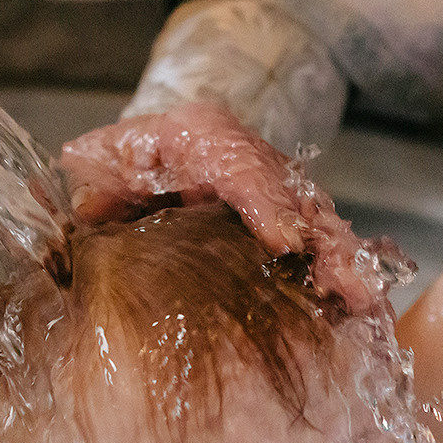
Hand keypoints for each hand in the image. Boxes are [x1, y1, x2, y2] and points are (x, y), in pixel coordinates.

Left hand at [59, 101, 396, 312]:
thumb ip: (90, 186)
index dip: (266, 201)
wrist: (150, 152)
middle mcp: (249, 159)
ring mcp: (274, 191)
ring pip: (316, 223)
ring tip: (364, 299)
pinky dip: (340, 275)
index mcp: (200, 135)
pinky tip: (361, 307)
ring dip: (342, 262)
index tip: (285, 241)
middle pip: (295, 196)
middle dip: (323, 241)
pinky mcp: (285, 224)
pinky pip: (320, 247)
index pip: (240, 164)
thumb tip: (78, 209)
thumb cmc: (125, 160)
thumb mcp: (101, 161)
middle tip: (346, 281)